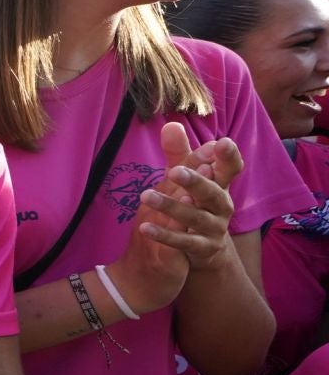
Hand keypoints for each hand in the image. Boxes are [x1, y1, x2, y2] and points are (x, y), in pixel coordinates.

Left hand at [139, 124, 239, 273]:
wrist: (206, 250)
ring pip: (195, 217)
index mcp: (220, 184)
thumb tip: (170, 124)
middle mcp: (222, 205)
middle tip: (176, 170)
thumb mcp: (188, 179)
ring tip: (147, 196)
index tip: (222, 143)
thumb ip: (179, 153)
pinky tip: (144, 227)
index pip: (230, 168)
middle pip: (212, 192)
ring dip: (171, 207)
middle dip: (196, 181)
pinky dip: (164, 235)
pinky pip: (183, 242)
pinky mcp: (203, 248)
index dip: (229, 157)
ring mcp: (214, 228)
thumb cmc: (197, 204)